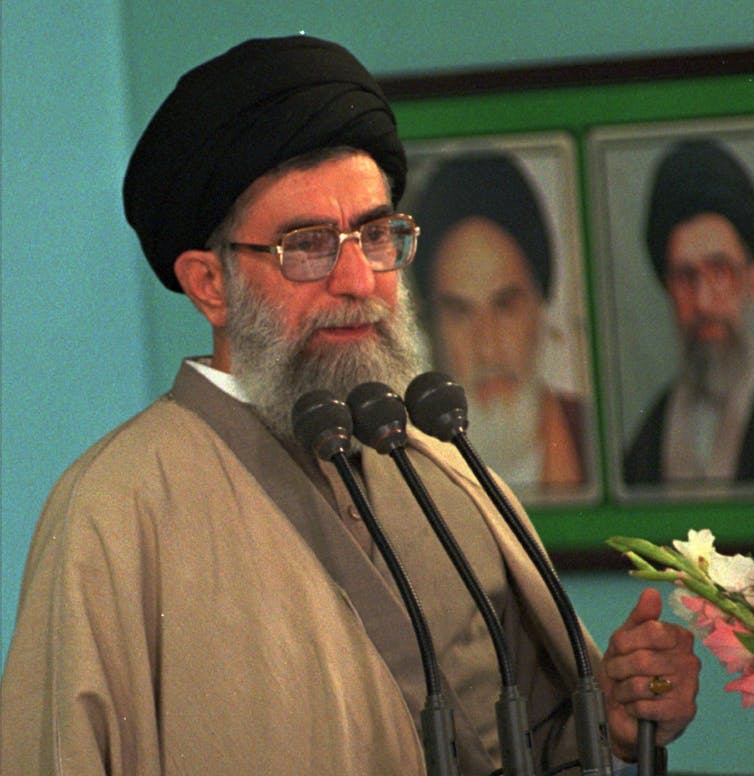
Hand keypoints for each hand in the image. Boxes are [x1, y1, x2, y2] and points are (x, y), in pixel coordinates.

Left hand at [599, 587, 699, 761]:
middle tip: (616, 673)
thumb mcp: (626, 638)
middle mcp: (689, 660)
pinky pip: (646, 706)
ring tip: (625, 691)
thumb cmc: (627, 670)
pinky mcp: (684, 711)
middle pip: (642, 659)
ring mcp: (690, 687)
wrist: (627, 710)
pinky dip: (633, 707)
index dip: (625, 642)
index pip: (650, 631)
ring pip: (642, 684)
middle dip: (619, 668)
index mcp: (678, 636)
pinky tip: (635, 706)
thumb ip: (639, 616)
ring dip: (623, 690)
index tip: (618, 649)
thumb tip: (651, 593)